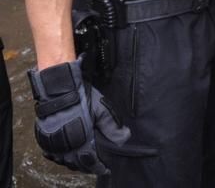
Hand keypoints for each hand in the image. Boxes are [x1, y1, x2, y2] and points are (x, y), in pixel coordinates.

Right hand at [28, 57, 130, 174]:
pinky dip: (59, 157)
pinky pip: (51, 154)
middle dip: (86, 166)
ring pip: (63, 161)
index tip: (105, 169)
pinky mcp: (43, 139)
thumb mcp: (102, 110)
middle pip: (76, 164)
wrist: (57, 90)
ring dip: (73, 163)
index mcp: (81, 142)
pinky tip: (65, 154)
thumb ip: (113, 126)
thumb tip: (125, 137)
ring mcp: (52, 144)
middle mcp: (65, 147)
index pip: (90, 162)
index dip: (98, 167)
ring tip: (82, 161)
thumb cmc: (81, 99)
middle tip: (95, 166)